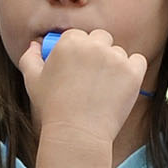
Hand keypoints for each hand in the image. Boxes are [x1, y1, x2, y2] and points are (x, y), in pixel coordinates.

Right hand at [18, 28, 146, 154]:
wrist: (76, 133)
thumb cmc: (52, 108)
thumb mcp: (32, 81)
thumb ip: (30, 57)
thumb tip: (35, 45)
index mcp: (69, 42)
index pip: (78, 35)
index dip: (77, 50)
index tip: (76, 66)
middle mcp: (93, 45)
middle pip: (101, 38)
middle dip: (97, 51)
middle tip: (91, 75)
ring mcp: (115, 58)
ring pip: (118, 52)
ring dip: (113, 64)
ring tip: (102, 88)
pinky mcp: (132, 72)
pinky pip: (137, 61)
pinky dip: (131, 71)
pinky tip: (119, 86)